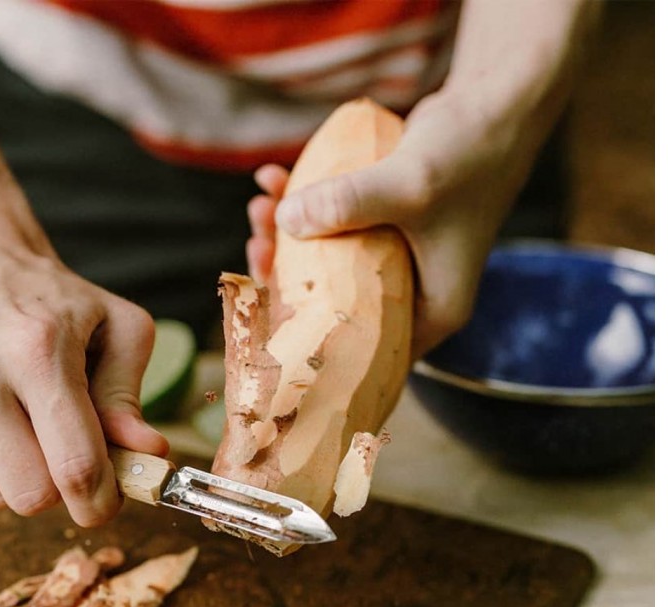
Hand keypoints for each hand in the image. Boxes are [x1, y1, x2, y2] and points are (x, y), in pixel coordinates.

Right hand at [0, 242, 167, 526]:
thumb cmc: (54, 301)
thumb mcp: (118, 329)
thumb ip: (128, 397)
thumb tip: (149, 454)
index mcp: (37, 349)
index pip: (74, 466)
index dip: (100, 503)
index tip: (108, 504)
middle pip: (30, 496)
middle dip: (60, 489)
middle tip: (69, 453)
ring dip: (17, 475)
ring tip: (21, 420)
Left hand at [246, 89, 543, 359]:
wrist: (497, 108)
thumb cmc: (468, 156)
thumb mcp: (409, 186)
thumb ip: (348, 204)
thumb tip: (284, 221)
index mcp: (428, 314)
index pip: (360, 350)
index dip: (308, 337)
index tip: (266, 305)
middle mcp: (412, 295)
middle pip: (336, 304)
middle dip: (288, 274)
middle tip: (257, 244)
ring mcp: (397, 261)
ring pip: (331, 263)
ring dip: (290, 234)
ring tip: (261, 204)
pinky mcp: (385, 228)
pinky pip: (337, 228)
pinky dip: (308, 205)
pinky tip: (278, 175)